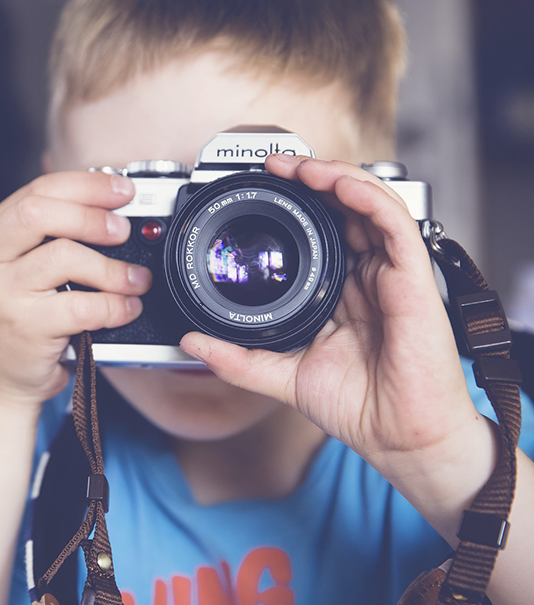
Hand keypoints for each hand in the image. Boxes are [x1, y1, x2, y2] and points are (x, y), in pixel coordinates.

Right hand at [0, 170, 151, 406]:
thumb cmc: (17, 322)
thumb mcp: (19, 270)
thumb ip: (49, 237)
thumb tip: (110, 209)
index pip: (37, 191)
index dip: (85, 185)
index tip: (121, 189)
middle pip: (40, 212)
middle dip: (92, 215)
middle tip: (123, 229)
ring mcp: (1, 293)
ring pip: (63, 256)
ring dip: (111, 266)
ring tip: (134, 279)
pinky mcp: (24, 327)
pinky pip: (80, 305)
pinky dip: (113, 305)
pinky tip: (125, 309)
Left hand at [179, 154, 481, 468]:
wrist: (398, 438)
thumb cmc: (358, 407)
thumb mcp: (281, 375)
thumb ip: (237, 358)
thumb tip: (191, 341)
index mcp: (342, 290)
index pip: (322, 230)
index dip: (295, 203)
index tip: (260, 188)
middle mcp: (367, 275)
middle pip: (344, 207)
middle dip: (310, 178)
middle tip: (274, 165)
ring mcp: (391, 273)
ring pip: (369, 203)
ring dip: (334, 176)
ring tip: (297, 167)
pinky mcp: (413, 278)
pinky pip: (394, 222)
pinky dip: (366, 195)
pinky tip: (337, 184)